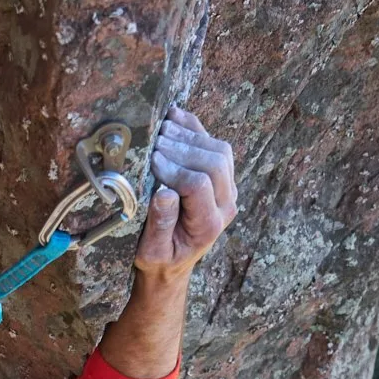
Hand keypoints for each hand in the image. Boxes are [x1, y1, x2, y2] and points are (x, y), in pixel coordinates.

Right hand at [135, 107, 236, 276]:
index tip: (152, 160)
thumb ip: (161, 223)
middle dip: (183, 148)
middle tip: (155, 141)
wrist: (171, 262)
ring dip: (190, 135)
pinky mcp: (220, 177)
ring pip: (220, 150)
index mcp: (208, 224)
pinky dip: (195, 128)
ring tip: (162, 128)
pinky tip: (175, 116)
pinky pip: (214, 145)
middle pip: (215, 162)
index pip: (199, 185)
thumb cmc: (159, 258)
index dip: (175, 169)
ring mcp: (227, 189)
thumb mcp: (153, 250)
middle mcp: (225, 204)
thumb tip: (164, 192)